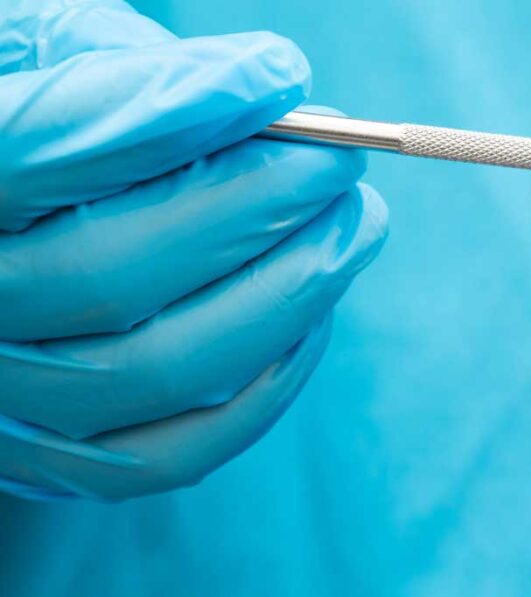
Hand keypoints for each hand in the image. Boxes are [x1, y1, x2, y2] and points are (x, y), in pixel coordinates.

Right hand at [0, 1, 387, 499]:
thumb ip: (139, 71)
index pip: (39, 150)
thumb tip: (276, 92)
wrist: (10, 244)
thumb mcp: (53, 63)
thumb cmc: (45, 130)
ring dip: (288, 294)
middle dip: (257, 210)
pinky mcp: (63, 459)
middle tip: (342, 163)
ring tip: (355, 225)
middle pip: (113, 273)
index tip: (279, 77)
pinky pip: (179, 450)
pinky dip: (267, 385)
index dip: (172, 111)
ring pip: (161, 367)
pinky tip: (313, 315)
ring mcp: (7, 394)